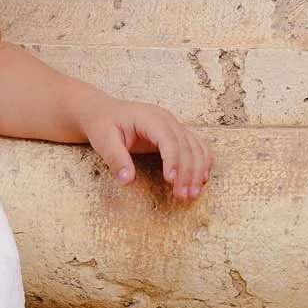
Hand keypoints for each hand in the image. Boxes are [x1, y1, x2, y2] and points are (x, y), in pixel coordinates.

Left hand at [81, 96, 213, 202]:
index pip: (168, 139)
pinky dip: (203, 162)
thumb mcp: (103, 140)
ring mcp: (175, 126)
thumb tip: (127, 180)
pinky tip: (202, 179)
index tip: (172, 181)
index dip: (173, 160)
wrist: (104, 112)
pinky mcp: (177, 135)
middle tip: (183, 195)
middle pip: (186, 146)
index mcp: (149, 118)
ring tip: (192, 194)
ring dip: (198, 171)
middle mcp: (167, 120)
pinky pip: (198, 147)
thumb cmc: (103, 125)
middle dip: (188, 172)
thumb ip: (115, 159)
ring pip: (196, 147)